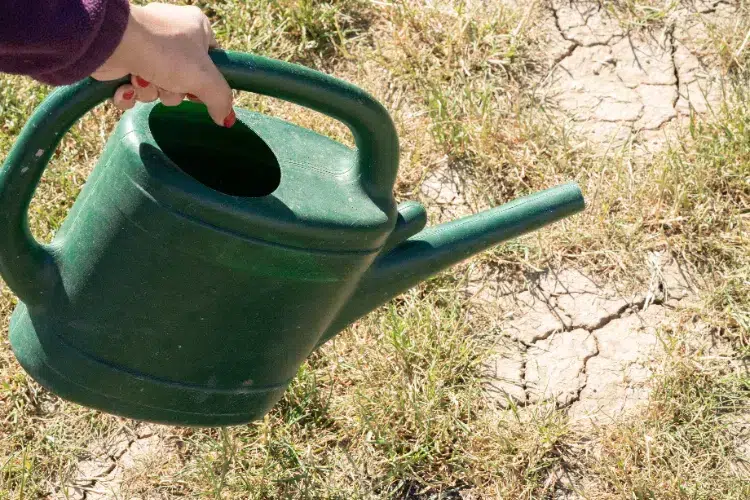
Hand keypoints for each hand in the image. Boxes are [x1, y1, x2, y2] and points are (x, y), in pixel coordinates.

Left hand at [91, 3, 234, 126]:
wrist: (114, 44)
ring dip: (152, 92)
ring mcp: (147, 47)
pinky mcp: (124, 59)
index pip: (212, 60)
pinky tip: (127, 86)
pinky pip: (134, 88)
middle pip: (185, 80)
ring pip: (159, 86)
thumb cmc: (166, 53)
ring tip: (144, 79)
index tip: (200, 88)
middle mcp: (172, 34)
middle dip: (174, 90)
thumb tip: (226, 119)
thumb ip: (221, 99)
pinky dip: (130, 93)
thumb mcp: (205, 78)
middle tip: (169, 83)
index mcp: (196, 27)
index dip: (207, 80)